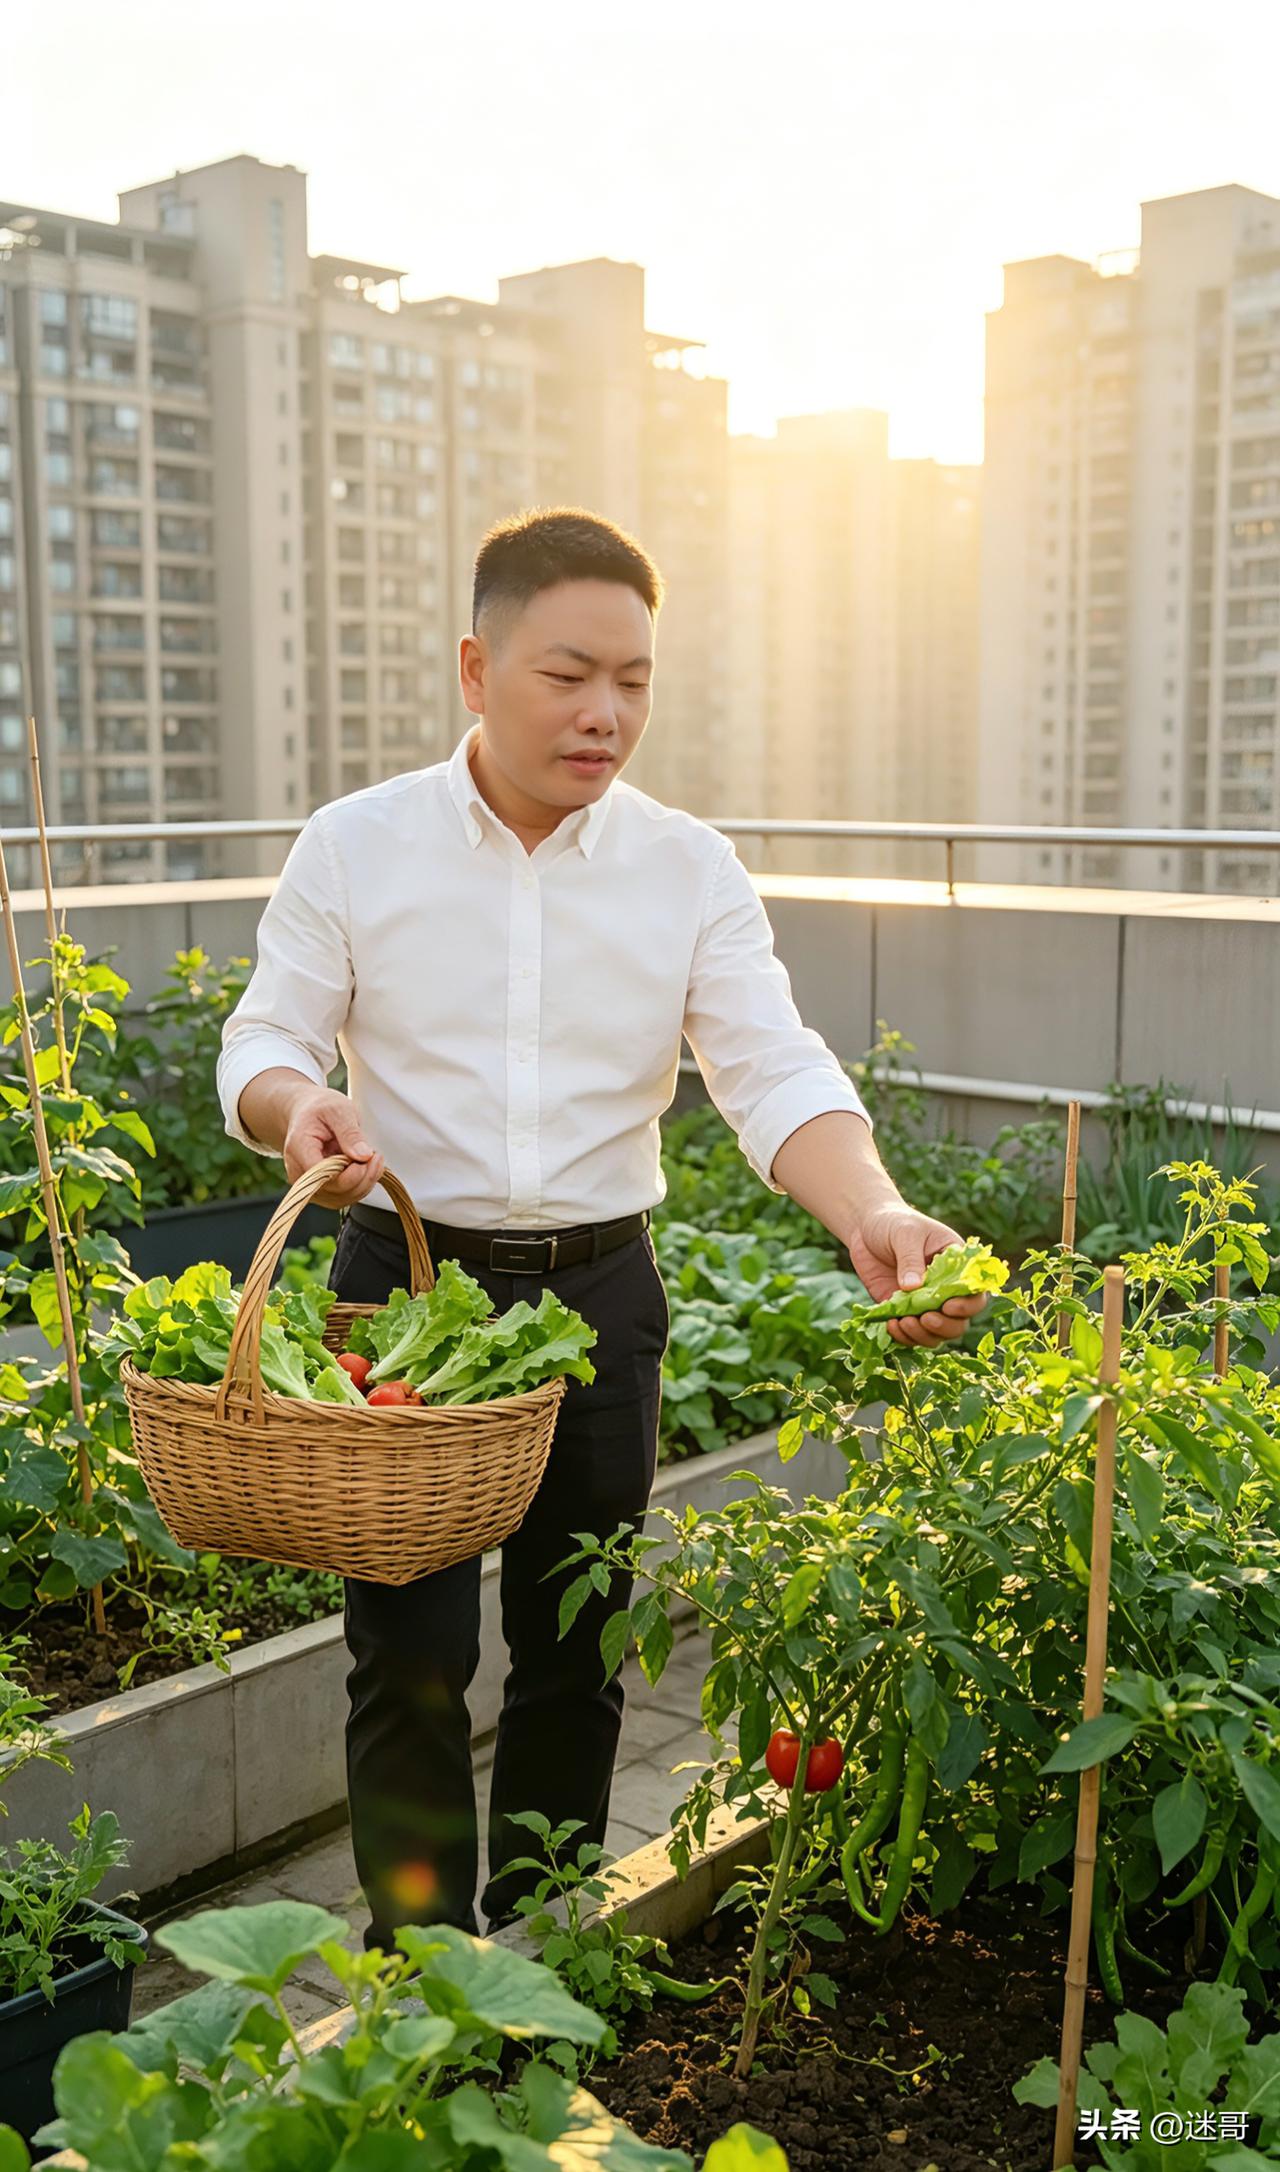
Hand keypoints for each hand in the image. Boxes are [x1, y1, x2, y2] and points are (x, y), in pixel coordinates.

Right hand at [281, 1088, 385, 1210]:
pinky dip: (360, 1185)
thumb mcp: (337, 1109)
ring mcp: (310, 1184)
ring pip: (341, 1198)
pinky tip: (367, 1168)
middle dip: (362, 1177)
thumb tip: (363, 1155)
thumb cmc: (319, 1109)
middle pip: (334, 1190)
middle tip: (376, 1156)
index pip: (322, 1176)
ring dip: (364, 1182)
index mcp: (299, 1149)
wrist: (307, 1113)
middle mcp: (299, 1172)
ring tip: (374, 1159)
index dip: (349, 1173)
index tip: (368, 1157)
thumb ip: (350, 1132)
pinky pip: (343, 1196)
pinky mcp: (321, 1189)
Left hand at [847, 1201, 988, 1349]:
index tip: (948, 1306)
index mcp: (957, 1266)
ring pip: (936, 1333)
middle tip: (925, 1318)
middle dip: (945, 1326)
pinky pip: (910, 1334)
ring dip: (923, 1336)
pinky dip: (903, 1337)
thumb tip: (912, 1288)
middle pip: (959, 1321)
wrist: (866, 1226)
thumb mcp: (905, 1234)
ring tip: (903, 1323)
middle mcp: (945, 1289)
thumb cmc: (894, 1222)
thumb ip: (910, 1259)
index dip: (968, 1305)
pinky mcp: (902, 1311)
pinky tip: (891, 1325)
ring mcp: (924, 1303)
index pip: (975, 1293)